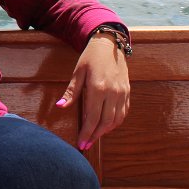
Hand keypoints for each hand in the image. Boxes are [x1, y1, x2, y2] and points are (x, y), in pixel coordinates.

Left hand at [55, 33, 129, 150]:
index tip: (81, 143)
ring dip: (105, 131)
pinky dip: (115, 123)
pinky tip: (106, 126)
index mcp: (98, 88)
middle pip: (105, 122)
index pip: (93, 117)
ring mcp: (122, 93)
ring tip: (94, 137)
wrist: (110, 44)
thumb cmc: (90, 57)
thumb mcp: (78, 72)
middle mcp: (113, 93)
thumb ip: (71, 91)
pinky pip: (123, 113)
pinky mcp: (127, 92)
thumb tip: (60, 106)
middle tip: (86, 145)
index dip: (86, 133)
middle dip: (95, 136)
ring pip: (116, 120)